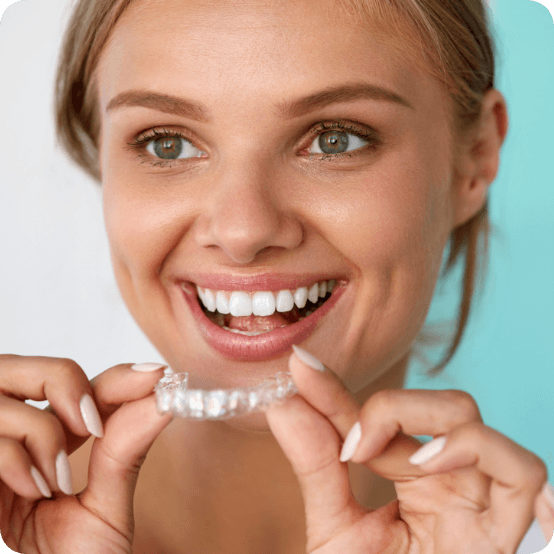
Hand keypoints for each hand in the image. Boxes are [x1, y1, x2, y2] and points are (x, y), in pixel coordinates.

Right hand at [0, 355, 172, 553]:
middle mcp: (10, 433)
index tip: (155, 378)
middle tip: (93, 423)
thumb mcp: (104, 504)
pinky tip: (35, 491)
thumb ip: (126, 449)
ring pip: (4, 399)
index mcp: (45, 436)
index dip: (114, 373)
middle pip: (22, 364)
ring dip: (41, 433)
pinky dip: (15, 458)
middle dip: (64, 382)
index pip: (76, 380)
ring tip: (57, 481)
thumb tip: (163, 398)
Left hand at [266, 348, 552, 553]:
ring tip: (398, 461)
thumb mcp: (335, 528)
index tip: (301, 367)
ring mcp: (476, 501)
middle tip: (353, 447)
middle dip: (393, 407)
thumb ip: (315, 466)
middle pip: (435, 403)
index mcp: (409, 474)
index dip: (337, 390)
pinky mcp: (501, 533)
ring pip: (475, 423)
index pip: (379, 414)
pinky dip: (488, 455)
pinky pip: (523, 474)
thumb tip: (282, 404)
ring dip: (433, 425)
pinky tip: (436, 467)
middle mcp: (446, 480)